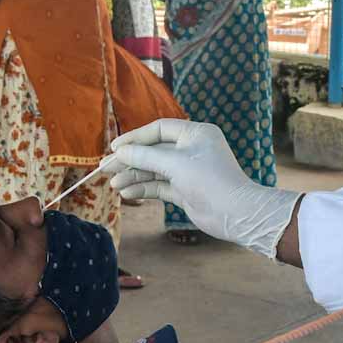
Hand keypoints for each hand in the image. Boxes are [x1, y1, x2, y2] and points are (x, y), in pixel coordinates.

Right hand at [105, 119, 302, 258]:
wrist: (236, 213)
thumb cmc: (210, 181)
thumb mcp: (174, 163)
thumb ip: (145, 156)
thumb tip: (120, 151)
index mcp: (195, 133)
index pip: (158, 129)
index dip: (135, 137)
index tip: (114, 147)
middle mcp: (191, 149)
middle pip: (153, 150)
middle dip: (130, 160)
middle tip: (105, 168)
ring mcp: (188, 170)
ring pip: (154, 170)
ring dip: (134, 176)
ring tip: (113, 184)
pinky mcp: (185, 190)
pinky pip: (159, 186)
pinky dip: (144, 189)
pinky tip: (127, 193)